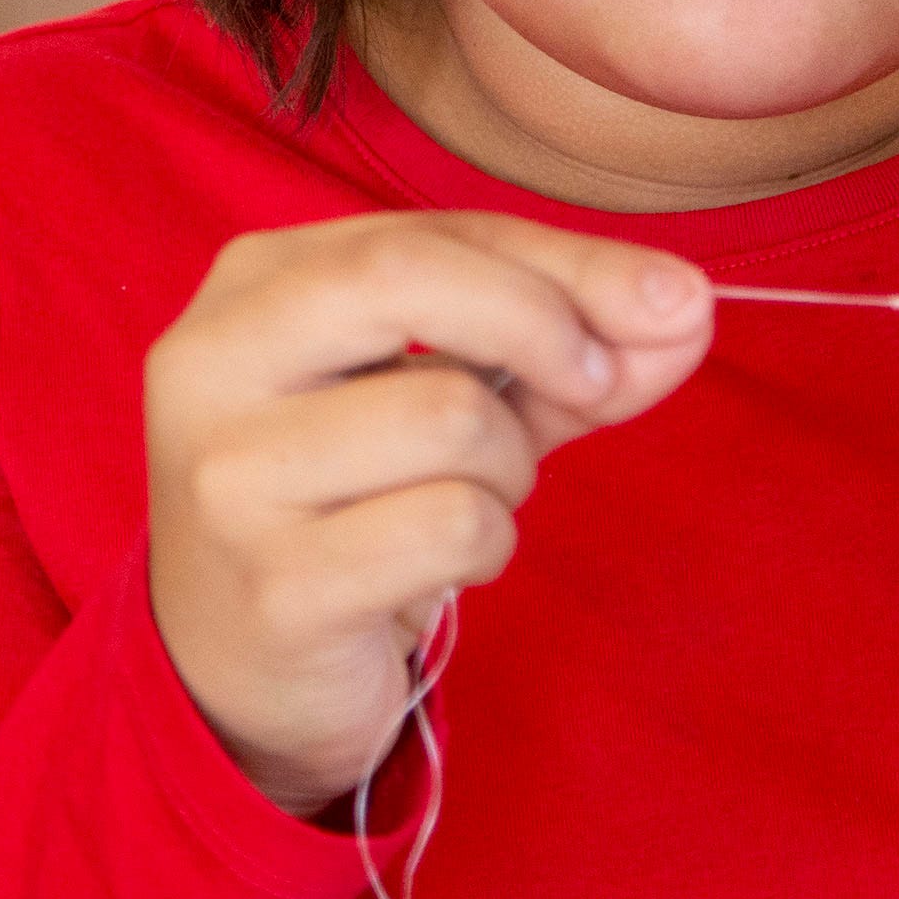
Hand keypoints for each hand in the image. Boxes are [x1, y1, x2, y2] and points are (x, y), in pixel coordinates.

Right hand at [147, 212, 714, 815]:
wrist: (237, 667)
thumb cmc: (355, 498)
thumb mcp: (452, 393)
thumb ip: (564, 344)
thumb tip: (685, 307)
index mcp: (251, 284)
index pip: (428, 230)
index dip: (569, 262)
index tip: (670, 302)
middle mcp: (212, 361)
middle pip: (407, 277)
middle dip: (544, 325)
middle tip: (592, 389)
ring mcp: (229, 476)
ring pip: (452, 417)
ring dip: (509, 469)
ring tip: (466, 502)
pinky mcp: (273, 585)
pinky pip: (452, 526)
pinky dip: (486, 544)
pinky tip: (437, 566)